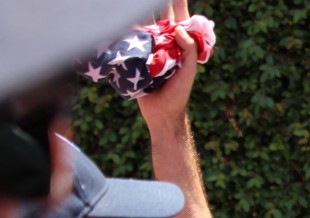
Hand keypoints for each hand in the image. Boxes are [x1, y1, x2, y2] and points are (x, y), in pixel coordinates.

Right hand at [137, 0, 197, 132]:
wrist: (161, 114)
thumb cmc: (178, 94)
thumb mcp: (189, 72)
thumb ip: (189, 50)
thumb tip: (178, 28)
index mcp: (179, 45)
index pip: (179, 18)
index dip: (177, 4)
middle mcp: (164, 43)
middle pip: (160, 16)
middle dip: (155, 4)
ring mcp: (149, 49)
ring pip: (144, 25)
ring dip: (139, 12)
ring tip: (132, 3)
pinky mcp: (135, 56)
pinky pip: (130, 39)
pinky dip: (126, 27)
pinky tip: (120, 16)